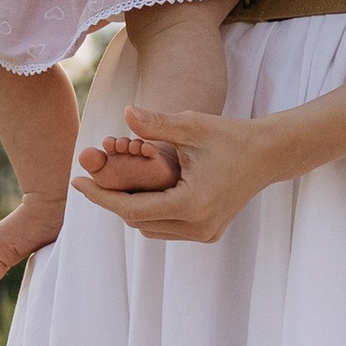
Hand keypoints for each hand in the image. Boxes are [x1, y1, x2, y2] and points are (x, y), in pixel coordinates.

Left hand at [72, 101, 283, 244]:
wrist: (267, 155)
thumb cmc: (230, 136)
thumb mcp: (192, 126)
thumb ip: (157, 123)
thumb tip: (125, 112)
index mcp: (192, 203)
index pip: (132, 209)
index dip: (101, 196)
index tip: (77, 182)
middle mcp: (199, 226)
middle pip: (138, 221)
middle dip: (113, 200)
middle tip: (92, 177)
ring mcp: (205, 233)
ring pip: (151, 228)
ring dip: (130, 209)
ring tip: (112, 184)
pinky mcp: (209, 233)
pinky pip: (167, 229)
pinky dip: (150, 213)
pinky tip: (139, 192)